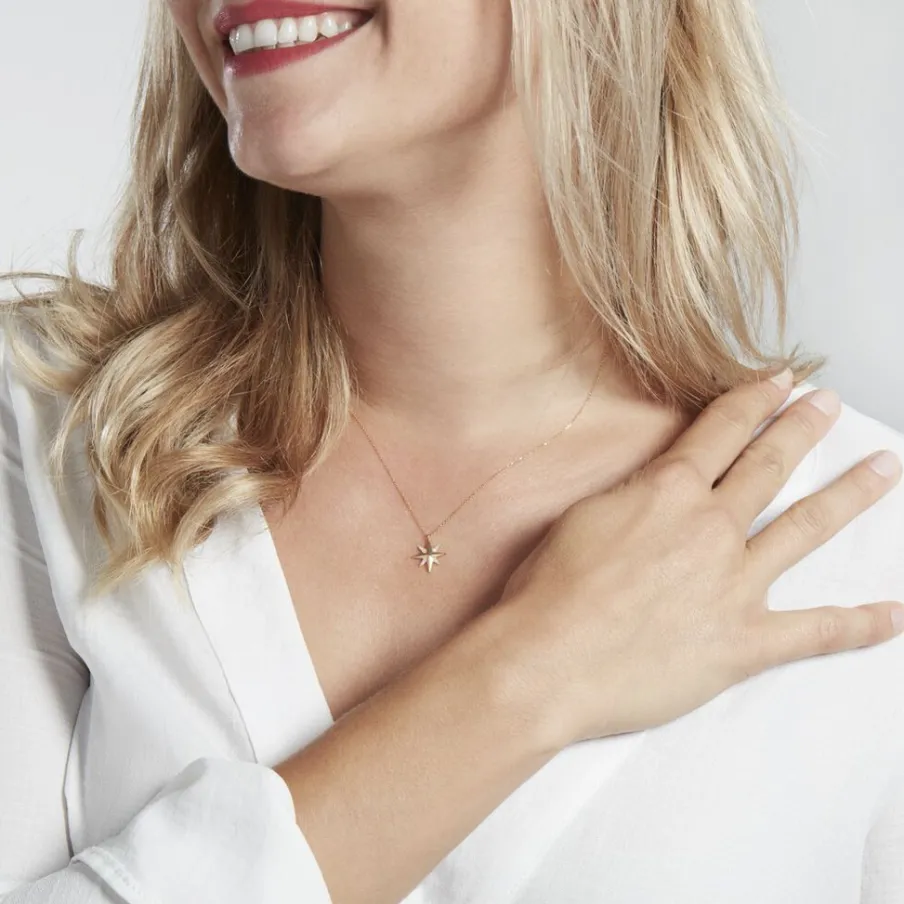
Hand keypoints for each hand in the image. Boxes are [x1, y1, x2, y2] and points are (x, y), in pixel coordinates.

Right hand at [494, 370, 903, 745]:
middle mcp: (711, 527)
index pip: (722, 431)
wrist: (547, 659)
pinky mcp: (745, 642)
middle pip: (769, 466)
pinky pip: (816, 631)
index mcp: (668, 492)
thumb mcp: (582, 517)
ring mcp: (735, 583)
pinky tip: (893, 614)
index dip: (754, 400)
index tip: (781, 380)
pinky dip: (860, 624)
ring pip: (806, 528)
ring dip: (849, 495)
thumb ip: (631, 497)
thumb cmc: (548, 590)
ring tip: (882, 468)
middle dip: (802, 429)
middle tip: (828, 405)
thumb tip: (656, 489)